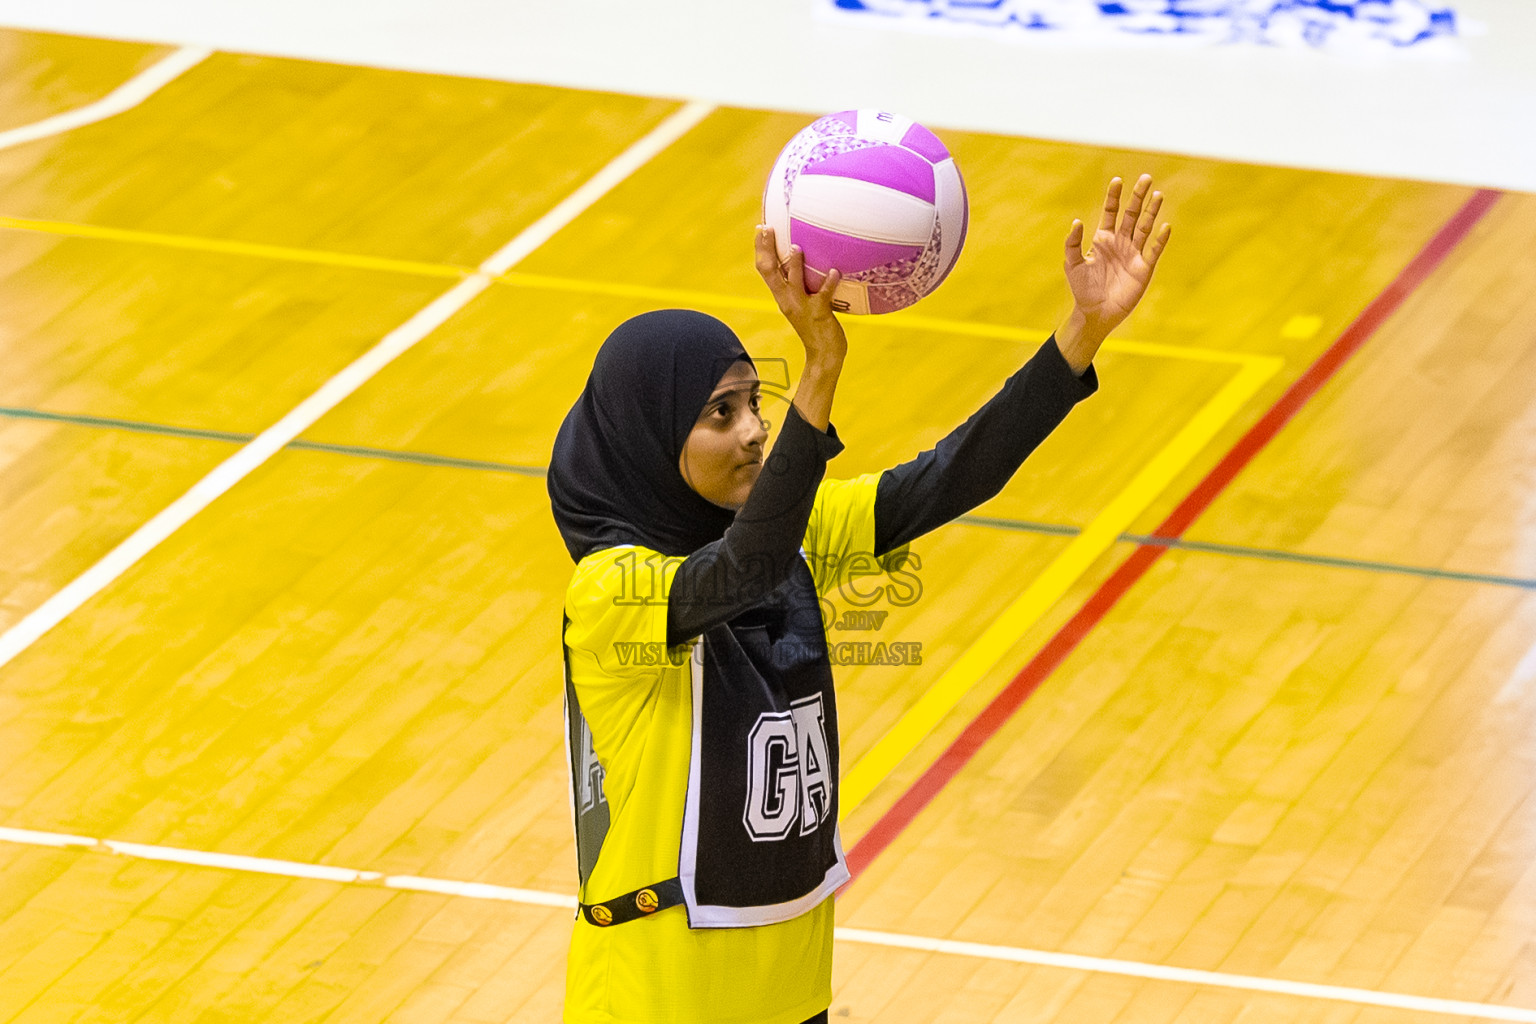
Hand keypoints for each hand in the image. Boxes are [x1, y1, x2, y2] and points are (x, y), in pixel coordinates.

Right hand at [754, 225, 846, 368]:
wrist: (823, 355)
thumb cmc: (816, 326)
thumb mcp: (803, 303)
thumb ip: (802, 284)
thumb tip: (806, 261)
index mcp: (782, 296)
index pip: (765, 269)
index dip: (761, 248)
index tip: (761, 227)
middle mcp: (787, 299)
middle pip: (770, 271)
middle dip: (767, 248)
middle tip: (768, 228)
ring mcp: (802, 306)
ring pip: (792, 282)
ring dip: (794, 264)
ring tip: (796, 247)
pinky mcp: (819, 314)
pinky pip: (823, 295)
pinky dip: (828, 282)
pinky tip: (835, 271)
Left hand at [1056, 174, 1171, 373]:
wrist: (1095, 313)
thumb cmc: (1082, 289)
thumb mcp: (1072, 265)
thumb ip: (1073, 243)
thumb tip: (1077, 221)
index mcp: (1103, 239)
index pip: (1111, 212)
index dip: (1114, 196)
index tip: (1117, 180)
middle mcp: (1120, 242)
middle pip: (1131, 214)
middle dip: (1138, 197)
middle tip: (1146, 178)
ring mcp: (1133, 253)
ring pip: (1144, 227)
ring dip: (1151, 211)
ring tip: (1158, 194)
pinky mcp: (1144, 268)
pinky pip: (1153, 250)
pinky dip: (1160, 239)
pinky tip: (1165, 226)